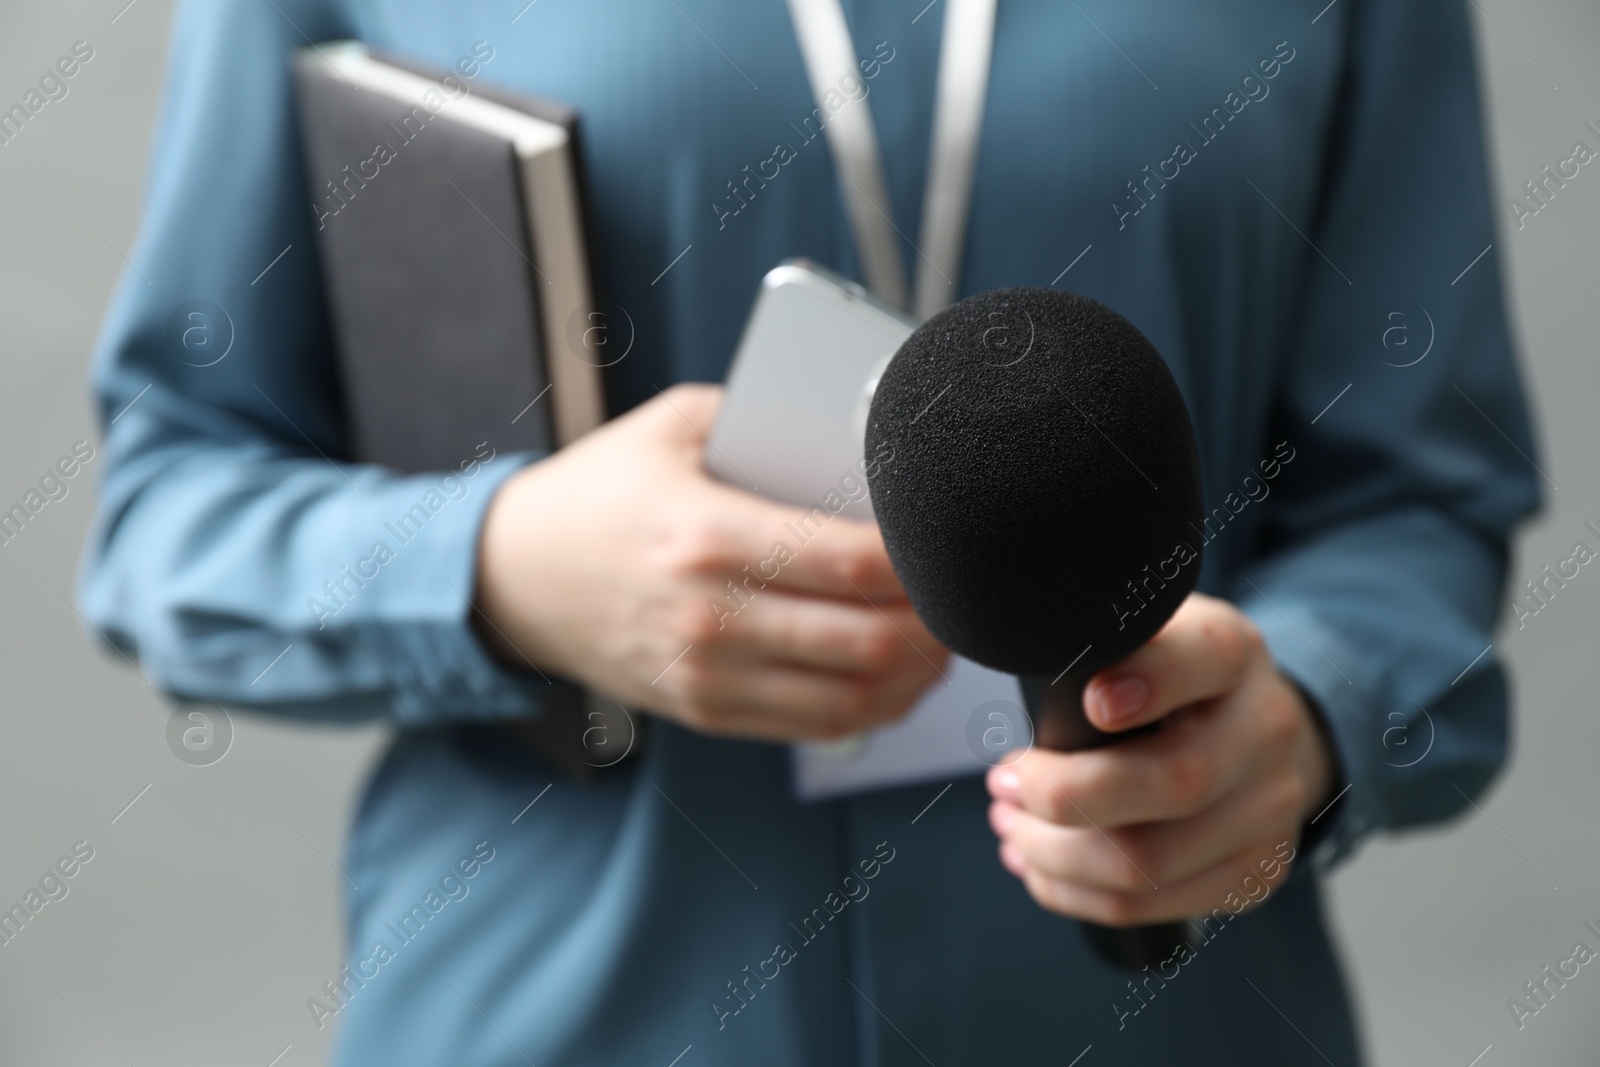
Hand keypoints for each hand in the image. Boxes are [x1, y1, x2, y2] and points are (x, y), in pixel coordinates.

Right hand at [474, 383, 948, 742]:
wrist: (514, 576)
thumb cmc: (599, 493)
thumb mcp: (673, 426)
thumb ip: (765, 417)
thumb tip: (861, 429)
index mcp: (708, 535)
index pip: (851, 562)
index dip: (923, 560)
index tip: (951, 542)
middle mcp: (710, 616)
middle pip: (869, 639)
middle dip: (938, 622)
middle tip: (964, 594)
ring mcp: (707, 674)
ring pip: (855, 696)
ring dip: (919, 673)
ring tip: (942, 637)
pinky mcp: (706, 710)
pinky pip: (818, 726)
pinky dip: (876, 708)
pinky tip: (899, 675)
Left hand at [985, 593, 1334, 925]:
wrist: (1256, 728)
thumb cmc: (1171, 673)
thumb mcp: (1148, 627)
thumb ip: (1102, 635)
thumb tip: (1025, 647)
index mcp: (1233, 653)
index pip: (1203, 658)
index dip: (1149, 682)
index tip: (1090, 701)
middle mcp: (1267, 730)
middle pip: (1172, 782)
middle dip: (1063, 793)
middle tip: (1004, 781)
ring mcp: (1270, 810)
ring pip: (1148, 862)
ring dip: (1053, 852)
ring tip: (1010, 824)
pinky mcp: (1253, 873)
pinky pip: (1148, 906)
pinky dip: (1073, 892)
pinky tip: (1039, 864)